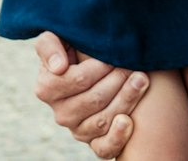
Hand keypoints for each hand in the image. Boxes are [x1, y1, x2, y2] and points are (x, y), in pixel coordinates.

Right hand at [33, 32, 146, 156]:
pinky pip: (105, 148)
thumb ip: (49, 46)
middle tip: (132, 65)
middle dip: (117, 80)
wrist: (84, 70)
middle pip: (95, 99)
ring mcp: (77, 131)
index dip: (100, 67)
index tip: (113, 55)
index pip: (79, 80)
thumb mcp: (54, 39)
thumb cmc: (69, 50)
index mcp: (47, 89)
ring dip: (126, 99)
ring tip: (141, 79)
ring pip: (104, 120)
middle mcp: (61, 114)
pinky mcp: (93, 144)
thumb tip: (58, 67)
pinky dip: (118, 137)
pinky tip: (129, 121)